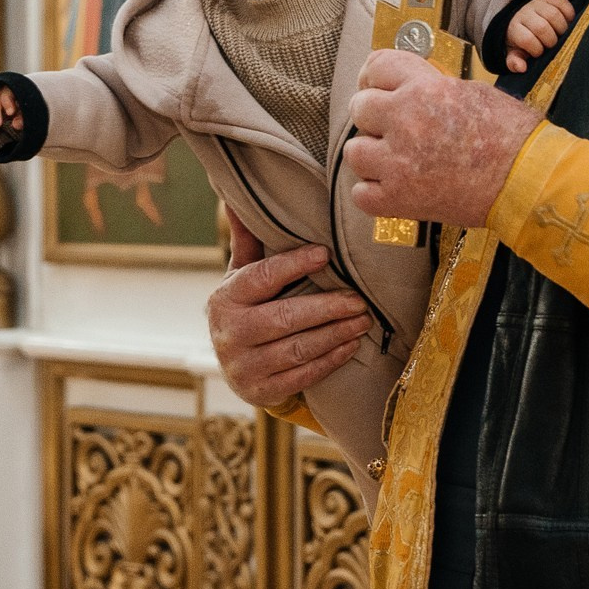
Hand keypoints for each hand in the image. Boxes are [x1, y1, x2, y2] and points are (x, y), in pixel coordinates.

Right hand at [207, 243, 367, 407]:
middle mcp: (230, 334)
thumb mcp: (242, 277)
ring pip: (298, 349)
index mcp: (225, 299)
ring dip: (336, 334)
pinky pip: (304, 375)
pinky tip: (352, 345)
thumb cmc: (247, 310)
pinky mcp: (262, 391)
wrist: (236, 367)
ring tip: (363, 320)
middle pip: (285, 318)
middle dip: (327, 308)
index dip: (293, 265)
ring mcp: (244, 366)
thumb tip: (235, 197)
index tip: (325, 253)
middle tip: (359, 299)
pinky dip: (331, 359)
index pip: (261, 277)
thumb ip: (247, 242)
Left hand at [345, 49, 541, 227]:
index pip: (375, 66)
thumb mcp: (470, 91)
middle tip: (396, 129)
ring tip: (396, 160)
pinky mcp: (398, 199)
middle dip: (375, 117)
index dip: (375, 77)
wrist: (528, 180)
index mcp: (424, 88)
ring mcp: (397, 162)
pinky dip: (374, 192)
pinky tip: (396, 187)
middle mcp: (404, 120)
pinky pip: (360, 193)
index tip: (377, 87)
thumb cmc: (511, 135)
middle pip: (360, 107)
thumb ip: (431, 87)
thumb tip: (408, 88)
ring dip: (372, 155)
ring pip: (354, 151)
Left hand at [504, 0, 577, 72]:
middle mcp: (526, 13)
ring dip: (561, 29)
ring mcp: (538, 3)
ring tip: (559, 35)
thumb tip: (522, 68)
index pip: (527, 39)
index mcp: (515, 27)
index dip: (536, 49)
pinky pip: (564, 4)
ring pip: (554, 15)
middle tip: (551, 44)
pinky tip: (566, 23)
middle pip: (542, 27)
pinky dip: (569, 15)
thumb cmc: (521, 39)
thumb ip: (515, 61)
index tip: (539, 52)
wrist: (523, 17)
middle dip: (550, 40)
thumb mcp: (515, 51)